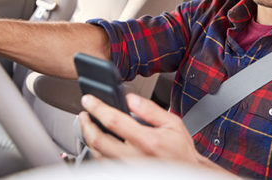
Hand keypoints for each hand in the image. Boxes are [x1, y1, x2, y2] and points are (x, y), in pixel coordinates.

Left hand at [79, 93, 230, 174]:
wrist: (187, 173)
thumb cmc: (180, 151)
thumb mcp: (173, 124)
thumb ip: (150, 110)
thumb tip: (131, 99)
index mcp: (146, 141)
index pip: (114, 121)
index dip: (98, 108)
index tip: (89, 100)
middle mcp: (134, 157)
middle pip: (98, 140)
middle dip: (86, 124)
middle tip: (84, 114)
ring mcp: (128, 168)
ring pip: (98, 154)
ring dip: (89, 138)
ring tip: (88, 126)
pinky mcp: (125, 174)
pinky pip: (104, 164)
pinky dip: (97, 152)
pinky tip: (98, 143)